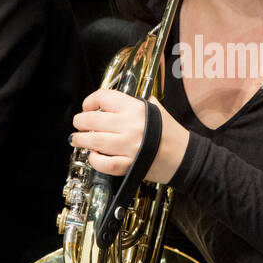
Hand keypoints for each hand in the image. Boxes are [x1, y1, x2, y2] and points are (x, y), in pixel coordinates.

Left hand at [71, 90, 187, 182]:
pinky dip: (94, 160)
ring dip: (81, 140)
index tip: (87, 107)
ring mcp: (129, 146)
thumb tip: (111, 102)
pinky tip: (93, 156)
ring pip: (94, 140)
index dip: (90, 101)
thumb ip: (135, 103)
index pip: (104, 97)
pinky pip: (104, 163)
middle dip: (80, 122)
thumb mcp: (156, 109)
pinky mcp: (130, 165)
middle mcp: (131, 125)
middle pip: (93, 119)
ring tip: (77, 140)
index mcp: (137, 108)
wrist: (185, 157)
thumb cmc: (171, 133)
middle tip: (78, 124)